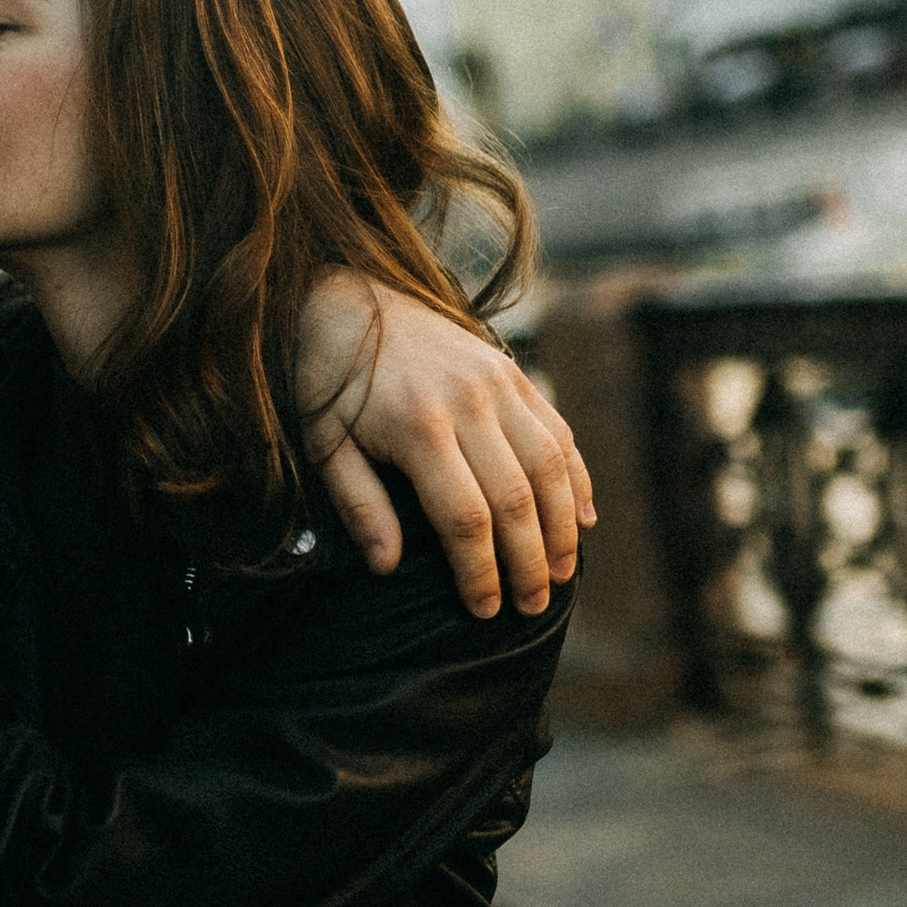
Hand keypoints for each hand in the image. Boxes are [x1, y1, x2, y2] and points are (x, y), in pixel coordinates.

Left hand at [296, 275, 593, 621]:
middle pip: (517, 498)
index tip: (486, 609)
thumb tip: (387, 567)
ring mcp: (497, 381)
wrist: (346, 296)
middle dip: (529, 562)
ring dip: (561, 527)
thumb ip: (359, 505)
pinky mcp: (511, 369)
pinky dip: (576, 477)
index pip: (467, 518)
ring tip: (562, 575)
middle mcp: (469, 402)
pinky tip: (581, 519)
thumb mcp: (324, 445)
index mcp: (419, 427)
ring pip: (550, 466)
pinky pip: (557, 430)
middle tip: (532, 607)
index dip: (481, 571)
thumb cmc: (327, 383)